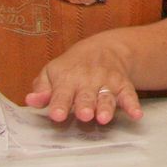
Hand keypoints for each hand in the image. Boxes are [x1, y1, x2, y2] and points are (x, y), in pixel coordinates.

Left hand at [26, 34, 141, 124]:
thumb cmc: (72, 67)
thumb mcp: (52, 72)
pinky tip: (136, 115)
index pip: (61, 93)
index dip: (59, 104)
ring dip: (106, 107)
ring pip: (106, 96)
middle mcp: (88, 81)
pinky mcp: (122, 85)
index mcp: (67, 79)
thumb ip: (41, 88)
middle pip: (86, 96)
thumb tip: (31, 100)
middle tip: (84, 115)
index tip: (57, 114)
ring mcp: (107, 83)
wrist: (104, 48)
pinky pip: (129, 95)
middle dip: (85, 105)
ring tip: (104, 118)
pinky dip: (133, 104)